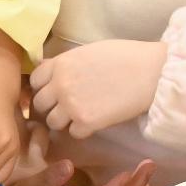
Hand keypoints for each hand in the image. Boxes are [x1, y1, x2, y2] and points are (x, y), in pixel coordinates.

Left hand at [29, 40, 166, 139]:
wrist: (150, 72)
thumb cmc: (125, 56)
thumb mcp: (88, 52)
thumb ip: (67, 63)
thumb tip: (51, 69)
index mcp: (60, 64)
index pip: (35, 80)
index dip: (44, 87)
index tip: (54, 91)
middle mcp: (60, 85)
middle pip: (40, 104)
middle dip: (51, 106)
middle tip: (67, 106)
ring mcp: (71, 105)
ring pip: (53, 122)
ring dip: (64, 121)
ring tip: (81, 115)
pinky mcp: (86, 122)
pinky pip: (73, 133)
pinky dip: (82, 130)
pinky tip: (96, 121)